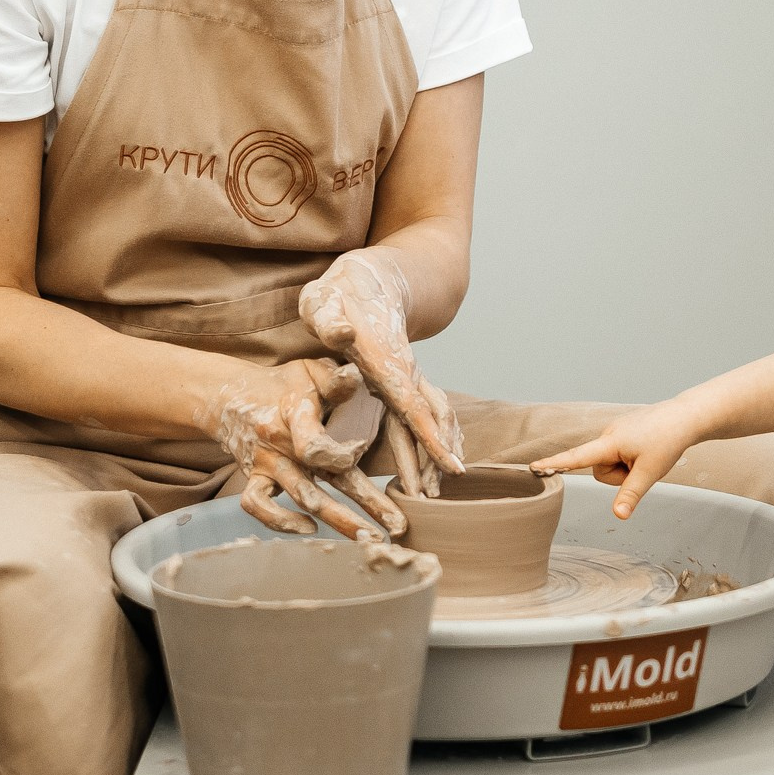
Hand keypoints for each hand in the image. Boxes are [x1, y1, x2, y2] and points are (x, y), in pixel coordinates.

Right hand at [206, 359, 408, 540]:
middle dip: (364, 504)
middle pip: (323, 479)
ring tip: (371, 538)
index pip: (316, 444)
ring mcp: (266, 464)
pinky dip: (281, 522)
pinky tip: (310, 528)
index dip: (343, 454)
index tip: (364, 450)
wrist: (228, 395)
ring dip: (339, 521)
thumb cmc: (282, 383)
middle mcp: (278, 442)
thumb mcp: (310, 371)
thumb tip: (357, 375)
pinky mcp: (254, 479)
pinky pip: (258, 507)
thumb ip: (335, 378)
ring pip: (302, 498)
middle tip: (397, 526)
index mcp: (293, 412)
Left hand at [300, 247, 464, 496]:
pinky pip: (424, 414)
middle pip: (427, 419)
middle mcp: (403, 372)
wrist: (371, 279)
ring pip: (431, 418)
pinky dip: (434, 437)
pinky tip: (437, 460)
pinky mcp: (403, 381)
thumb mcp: (323, 301)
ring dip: (436, 451)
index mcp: (384, 361)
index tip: (450, 465)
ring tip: (436, 487)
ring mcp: (407, 377)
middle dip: (434, 458)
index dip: (429, 436)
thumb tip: (342, 334)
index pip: (410, 405)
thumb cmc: (338, 295)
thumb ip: (329, 319)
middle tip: (436, 495)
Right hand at [529, 400, 709, 518]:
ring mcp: (615, 433)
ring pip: (611, 464)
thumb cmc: (668, 441)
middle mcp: (607, 435)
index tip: (533, 467)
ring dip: (627, 468)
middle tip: (643, 465)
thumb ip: (630, 495)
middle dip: (619, 476)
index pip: (576, 457)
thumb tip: (618, 516)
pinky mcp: (623, 433)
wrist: (686, 417)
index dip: (555, 463)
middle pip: (600, 470)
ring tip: (647, 456)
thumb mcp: (650, 472)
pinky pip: (619, 455)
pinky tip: (647, 450)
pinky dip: (631, 460)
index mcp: (610, 442)